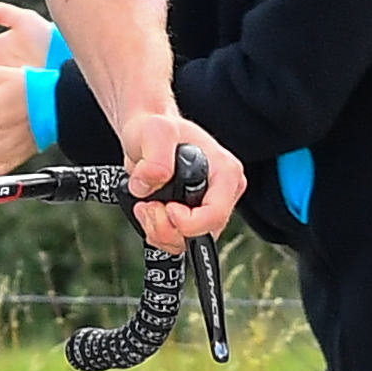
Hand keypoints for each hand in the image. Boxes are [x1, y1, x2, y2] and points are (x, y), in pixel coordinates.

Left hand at [121, 111, 244, 250]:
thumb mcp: (155, 131)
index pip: (216, 215)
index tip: (165, 206)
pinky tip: (147, 212)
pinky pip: (175, 240)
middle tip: (148, 205)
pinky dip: (156, 232)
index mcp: (226, 174)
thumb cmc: (155, 129)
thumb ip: (156, 155)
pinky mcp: (190, 216)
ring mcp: (206, 207)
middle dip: (167, 227)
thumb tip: (153, 180)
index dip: (186, 222)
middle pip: (202, 234)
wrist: (145, 133)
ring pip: (187, 242)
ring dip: (158, 231)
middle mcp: (222, 194)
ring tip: (145, 205)